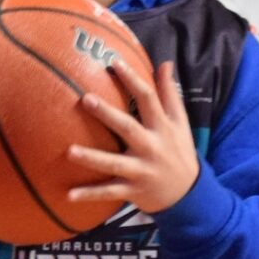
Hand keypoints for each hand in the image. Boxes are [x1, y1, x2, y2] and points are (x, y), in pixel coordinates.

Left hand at [66, 57, 200, 215]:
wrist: (190, 194)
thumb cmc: (179, 151)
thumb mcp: (180, 122)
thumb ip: (170, 93)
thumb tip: (165, 63)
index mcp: (162, 127)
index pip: (148, 98)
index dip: (133, 80)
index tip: (114, 63)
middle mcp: (151, 147)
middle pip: (127, 127)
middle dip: (107, 114)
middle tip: (85, 98)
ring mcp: (141, 171)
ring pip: (113, 163)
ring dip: (92, 158)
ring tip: (69, 151)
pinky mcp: (133, 191)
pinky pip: (109, 193)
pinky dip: (90, 195)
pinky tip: (68, 195)